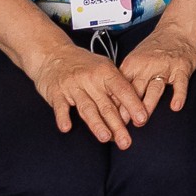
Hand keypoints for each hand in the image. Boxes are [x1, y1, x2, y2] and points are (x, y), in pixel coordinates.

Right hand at [30, 39, 151, 146]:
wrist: (52, 54)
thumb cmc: (83, 64)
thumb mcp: (103, 68)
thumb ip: (115, 87)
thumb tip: (131, 109)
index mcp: (106, 72)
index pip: (123, 90)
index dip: (133, 105)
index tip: (142, 119)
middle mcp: (90, 79)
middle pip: (106, 105)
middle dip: (117, 125)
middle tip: (126, 141)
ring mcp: (72, 86)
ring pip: (87, 108)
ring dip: (96, 124)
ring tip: (106, 138)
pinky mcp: (56, 93)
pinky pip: (60, 107)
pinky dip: (63, 117)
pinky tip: (67, 128)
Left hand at [116, 20, 195, 114]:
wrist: (179, 28)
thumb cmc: (156, 46)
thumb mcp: (136, 58)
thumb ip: (128, 78)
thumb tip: (115, 101)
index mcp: (132, 64)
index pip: (120, 87)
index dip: (114, 105)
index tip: (109, 120)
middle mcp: (147, 65)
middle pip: (135, 91)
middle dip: (127, 109)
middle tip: (121, 126)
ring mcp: (165, 66)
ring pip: (154, 89)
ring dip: (147, 105)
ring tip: (143, 120)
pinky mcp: (182, 68)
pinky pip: (180, 83)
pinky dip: (178, 95)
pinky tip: (175, 106)